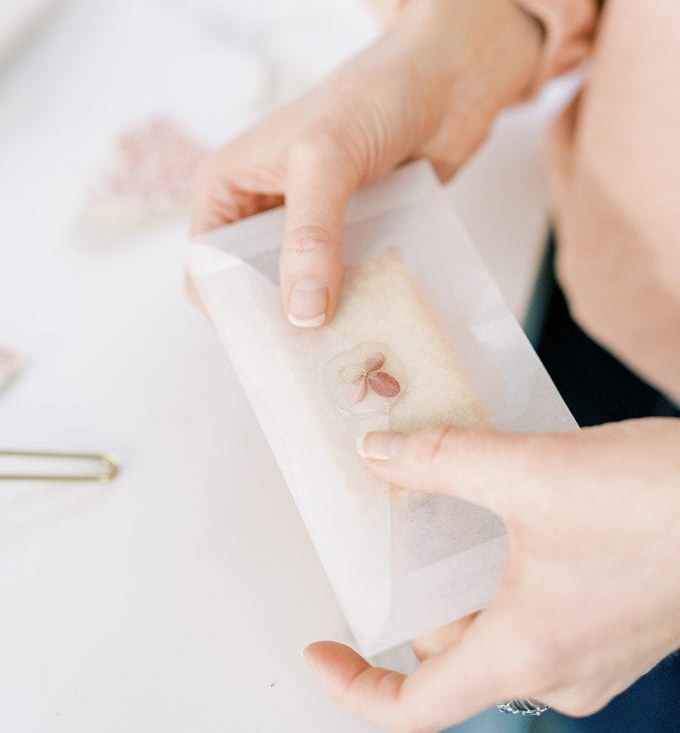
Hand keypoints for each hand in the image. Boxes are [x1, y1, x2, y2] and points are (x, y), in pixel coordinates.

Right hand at [190, 0, 540, 323]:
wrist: (450, 74)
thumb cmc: (375, 94)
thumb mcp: (326, 159)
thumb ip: (311, 234)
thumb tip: (301, 314)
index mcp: (228, 186)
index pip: (209, 268)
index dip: (233, 309)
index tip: (271, 351)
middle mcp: (264, 209)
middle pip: (258, 288)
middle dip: (283, 323)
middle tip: (317, 366)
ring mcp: (313, 225)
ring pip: (306, 291)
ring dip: (328, 319)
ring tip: (353, 356)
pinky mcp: (358, 233)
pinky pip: (350, 282)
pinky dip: (362, 303)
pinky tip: (383, 328)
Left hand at [304, 418, 679, 731]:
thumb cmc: (662, 506)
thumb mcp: (532, 471)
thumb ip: (443, 461)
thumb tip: (380, 454)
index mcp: (526, 654)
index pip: (415, 708)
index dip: (356, 684)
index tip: (323, 652)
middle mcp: (560, 671)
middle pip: (454, 653)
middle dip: (422, 593)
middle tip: (403, 524)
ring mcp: (595, 654)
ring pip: (499, 628)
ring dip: (470, 576)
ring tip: (459, 507)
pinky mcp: (619, 626)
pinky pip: (541, 613)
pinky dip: (511, 573)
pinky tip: (517, 513)